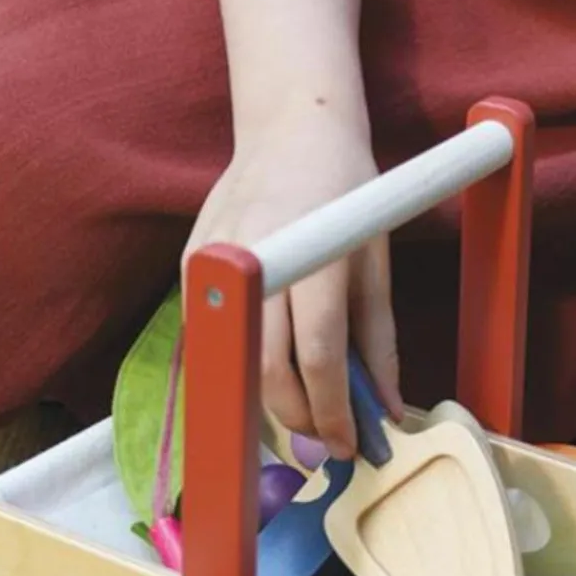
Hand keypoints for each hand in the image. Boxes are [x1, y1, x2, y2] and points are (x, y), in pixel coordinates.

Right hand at [182, 100, 402, 459]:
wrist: (289, 129)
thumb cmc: (346, 193)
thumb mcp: (376, 265)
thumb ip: (379, 344)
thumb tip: (386, 411)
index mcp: (313, 255)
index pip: (317, 357)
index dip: (333, 412)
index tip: (347, 446)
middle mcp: (256, 259)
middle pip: (268, 369)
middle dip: (299, 417)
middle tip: (324, 438)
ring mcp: (212, 261)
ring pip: (234, 361)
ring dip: (270, 400)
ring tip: (303, 410)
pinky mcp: (188, 265)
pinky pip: (215, 337)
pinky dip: (244, 364)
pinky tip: (271, 369)